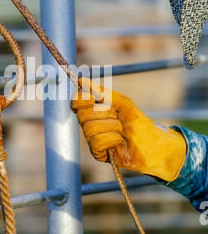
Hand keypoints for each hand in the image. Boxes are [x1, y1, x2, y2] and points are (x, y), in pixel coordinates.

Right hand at [71, 78, 185, 181]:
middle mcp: (91, 124)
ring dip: (111, 127)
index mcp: (95, 110)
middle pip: (83, 114)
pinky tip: (119, 142)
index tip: (93, 98)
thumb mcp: (123, 103)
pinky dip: (112, 139)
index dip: (82, 99)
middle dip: (104, 113)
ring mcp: (93, 139)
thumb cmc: (140, 124)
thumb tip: (82, 80)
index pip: (78, 101)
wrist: (154, 145)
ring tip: (122, 131)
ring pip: (90, 128)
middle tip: (118, 117)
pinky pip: (96, 141)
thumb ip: (103, 92)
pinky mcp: (97, 153)